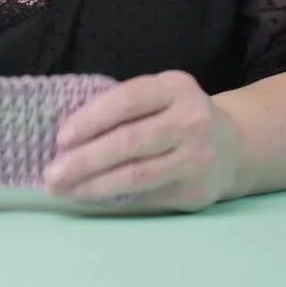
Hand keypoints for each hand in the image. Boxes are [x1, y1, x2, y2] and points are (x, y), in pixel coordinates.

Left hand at [43, 70, 242, 211]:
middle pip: (130, 142)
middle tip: (52, 174)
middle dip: (85, 160)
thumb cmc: (176, 117)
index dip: (92, 119)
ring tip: (64, 190)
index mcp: (176, 87)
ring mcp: (197, 158)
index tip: (61, 138)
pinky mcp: (195, 191)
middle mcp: (192, 120)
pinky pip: (146, 196)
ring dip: (94, 185)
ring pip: (137, 175)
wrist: (233, 147)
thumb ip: (124, 108)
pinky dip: (113, 199)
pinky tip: (90, 197)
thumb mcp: (159, 97)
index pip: (128, 100)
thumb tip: (66, 137)